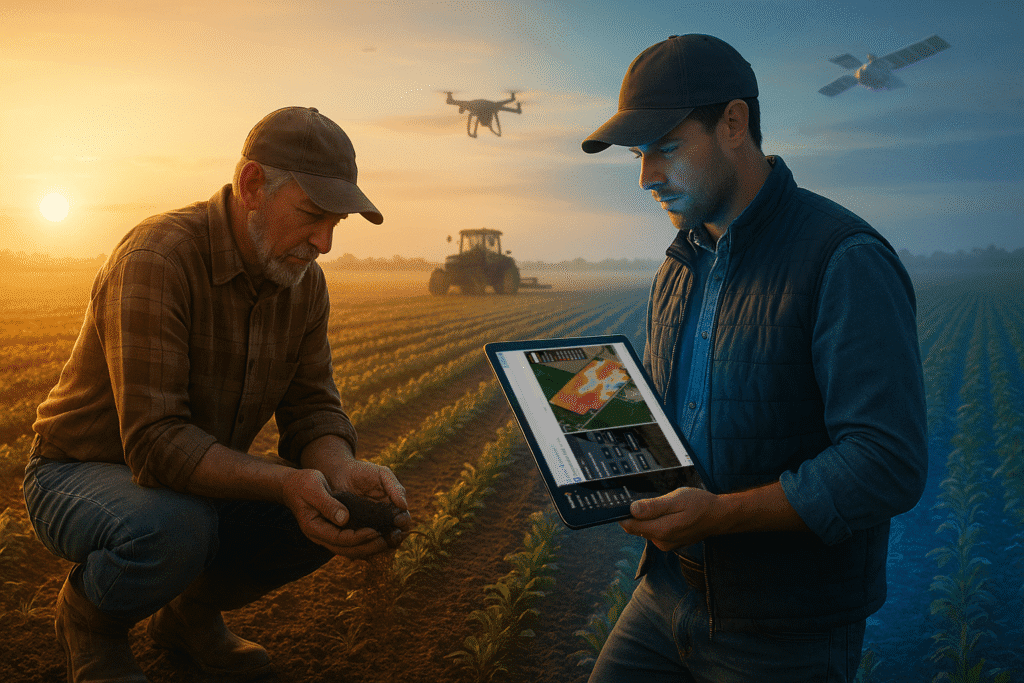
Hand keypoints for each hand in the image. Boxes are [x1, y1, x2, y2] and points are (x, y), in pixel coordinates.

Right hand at [280, 465, 408, 558]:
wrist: (293, 485)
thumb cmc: (303, 484)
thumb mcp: (314, 488)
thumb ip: (328, 504)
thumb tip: (344, 518)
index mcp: (314, 528)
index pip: (340, 540)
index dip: (359, 538)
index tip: (376, 531)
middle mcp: (321, 536)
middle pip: (347, 550)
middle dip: (368, 547)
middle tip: (388, 541)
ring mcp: (327, 535)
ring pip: (350, 550)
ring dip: (369, 547)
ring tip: (388, 541)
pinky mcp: (334, 531)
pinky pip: (351, 542)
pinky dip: (365, 542)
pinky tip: (379, 536)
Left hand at [327, 457, 412, 538]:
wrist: (339, 473)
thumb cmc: (363, 472)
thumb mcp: (382, 475)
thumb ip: (395, 487)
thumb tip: (404, 506)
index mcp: (393, 507)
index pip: (404, 520)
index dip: (404, 522)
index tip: (398, 520)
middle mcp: (383, 520)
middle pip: (395, 535)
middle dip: (395, 537)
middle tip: (391, 536)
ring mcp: (369, 527)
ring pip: (379, 543)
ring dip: (381, 545)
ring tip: (376, 541)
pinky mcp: (354, 532)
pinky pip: (361, 544)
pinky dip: (364, 547)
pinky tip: (362, 544)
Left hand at [619, 487, 720, 551]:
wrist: (718, 516)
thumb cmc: (699, 504)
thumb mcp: (676, 499)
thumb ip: (653, 507)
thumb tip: (632, 510)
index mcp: (661, 531)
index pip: (630, 525)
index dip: (623, 513)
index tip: (624, 501)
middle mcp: (661, 541)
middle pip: (636, 527)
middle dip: (638, 513)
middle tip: (651, 498)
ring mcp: (665, 544)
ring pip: (646, 528)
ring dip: (648, 516)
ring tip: (664, 504)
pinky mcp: (669, 542)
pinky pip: (655, 530)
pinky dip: (656, 520)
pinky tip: (668, 512)